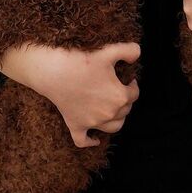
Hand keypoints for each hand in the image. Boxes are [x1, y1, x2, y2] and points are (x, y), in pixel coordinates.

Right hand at [0, 42, 140, 147]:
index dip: (133, 86)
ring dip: (117, 120)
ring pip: (113, 127)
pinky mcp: (75, 125)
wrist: (53, 70)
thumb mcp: (109, 50)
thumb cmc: (81, 60)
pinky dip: (90, 142)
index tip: (129, 79)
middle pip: (126, 110)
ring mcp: (92, 122)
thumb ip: (128, 50)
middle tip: (119, 89)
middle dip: (126, 101)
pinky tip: (95, 140)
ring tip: (114, 109)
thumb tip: (138, 53)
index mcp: (120, 97)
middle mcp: (109, 113)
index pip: (135, 94)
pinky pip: (83, 141)